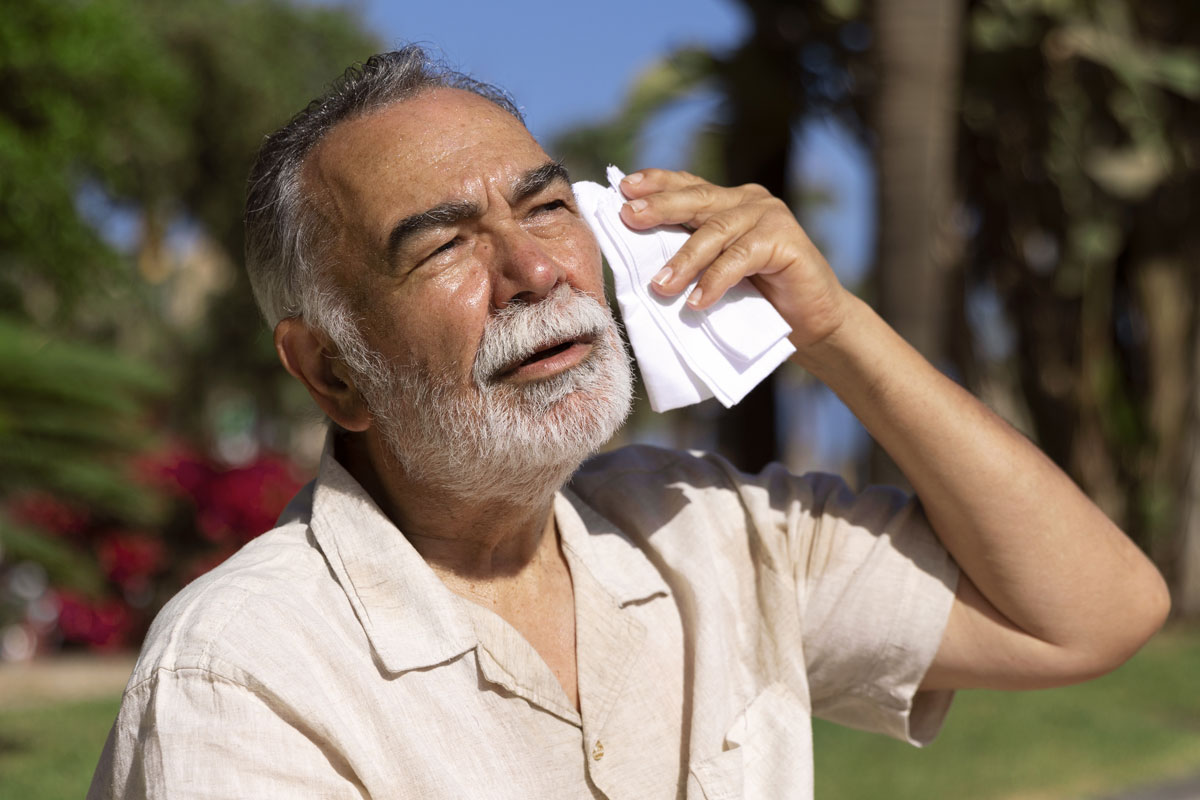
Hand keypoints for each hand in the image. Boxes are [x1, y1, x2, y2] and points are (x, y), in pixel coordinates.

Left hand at [616, 168, 851, 349]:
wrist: (812, 324)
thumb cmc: (759, 301)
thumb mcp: (715, 272)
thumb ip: (691, 255)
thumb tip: (639, 260)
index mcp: (729, 202)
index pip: (688, 186)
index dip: (657, 183)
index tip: (623, 187)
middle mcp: (748, 201)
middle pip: (697, 200)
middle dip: (660, 207)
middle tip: (629, 217)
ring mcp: (769, 216)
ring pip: (716, 231)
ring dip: (684, 260)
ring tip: (660, 286)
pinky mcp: (785, 239)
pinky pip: (740, 258)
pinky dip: (716, 280)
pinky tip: (697, 301)